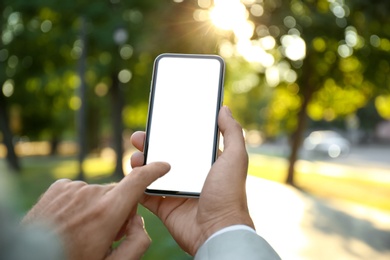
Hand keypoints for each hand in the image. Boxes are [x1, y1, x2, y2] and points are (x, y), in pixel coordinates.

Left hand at [22, 162, 169, 259]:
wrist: (28, 257)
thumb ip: (137, 243)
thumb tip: (139, 221)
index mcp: (108, 212)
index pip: (138, 181)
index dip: (154, 171)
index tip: (163, 166)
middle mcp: (92, 193)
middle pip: (119, 193)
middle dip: (119, 209)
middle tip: (105, 232)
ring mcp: (74, 187)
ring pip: (99, 193)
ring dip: (98, 207)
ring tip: (81, 229)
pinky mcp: (60, 186)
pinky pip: (81, 190)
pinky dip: (81, 202)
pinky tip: (69, 220)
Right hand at [130, 106, 253, 255]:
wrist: (217, 231)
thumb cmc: (229, 194)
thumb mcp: (235, 158)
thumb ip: (232, 132)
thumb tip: (224, 109)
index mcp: (205, 164)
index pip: (185, 143)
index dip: (171, 132)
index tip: (159, 122)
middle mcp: (190, 176)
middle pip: (165, 156)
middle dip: (151, 145)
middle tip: (139, 138)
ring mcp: (176, 192)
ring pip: (152, 174)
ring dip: (140, 164)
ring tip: (134, 157)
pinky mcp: (165, 207)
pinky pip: (146, 194)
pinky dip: (136, 185)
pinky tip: (131, 175)